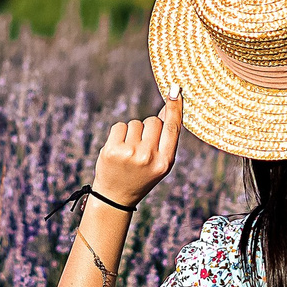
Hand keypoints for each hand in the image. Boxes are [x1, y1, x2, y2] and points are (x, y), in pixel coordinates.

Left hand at [91, 89, 183, 206]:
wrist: (116, 196)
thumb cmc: (142, 176)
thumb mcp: (160, 163)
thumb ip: (165, 139)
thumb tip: (169, 107)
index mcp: (165, 162)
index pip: (172, 127)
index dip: (174, 107)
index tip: (175, 89)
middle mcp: (148, 157)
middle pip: (153, 121)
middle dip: (149, 127)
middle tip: (143, 145)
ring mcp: (129, 153)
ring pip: (136, 123)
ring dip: (133, 132)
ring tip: (130, 151)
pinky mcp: (112, 150)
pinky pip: (120, 126)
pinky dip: (119, 134)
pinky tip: (119, 149)